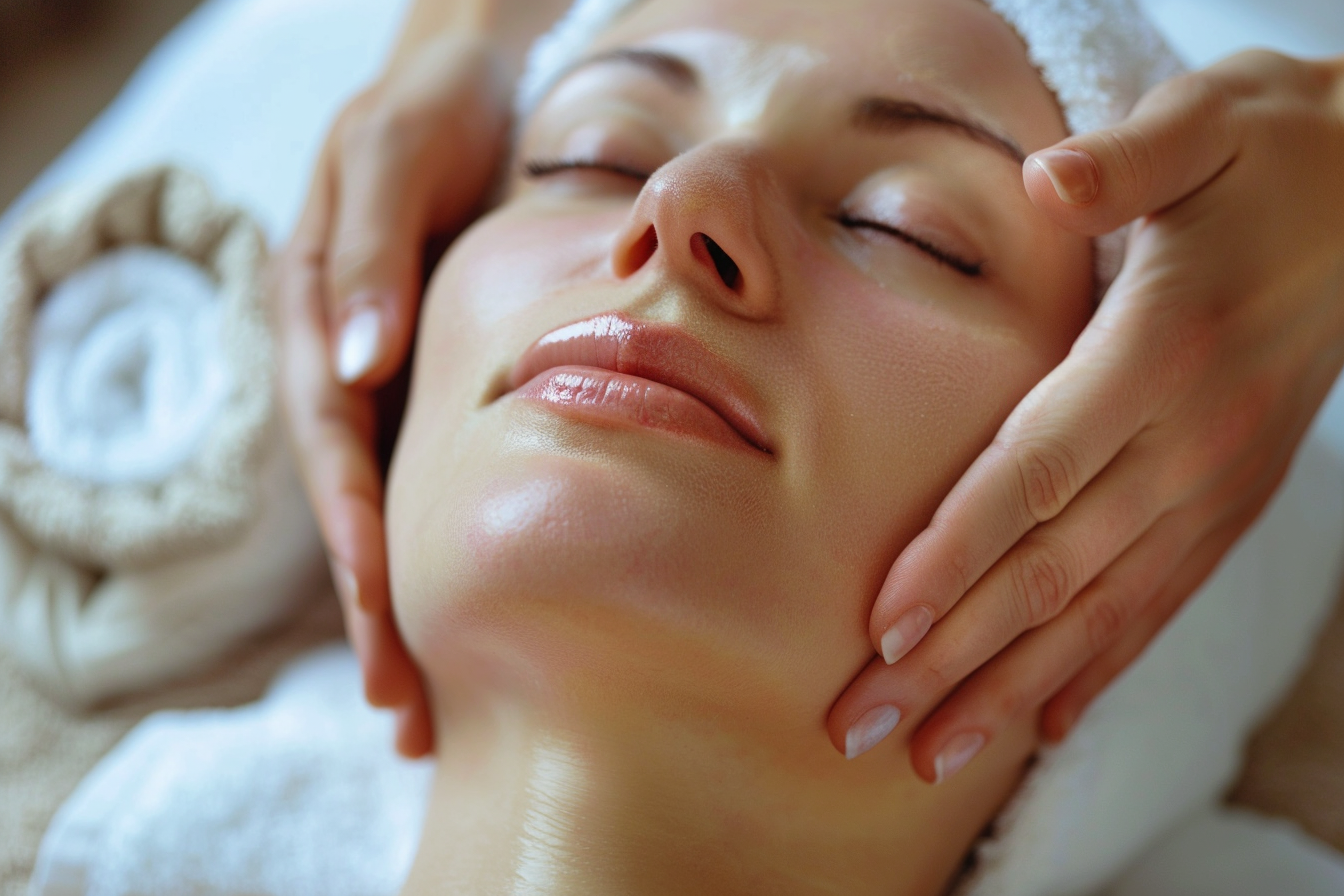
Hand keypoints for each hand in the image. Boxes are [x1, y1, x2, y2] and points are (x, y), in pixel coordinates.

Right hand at [275, 32, 510, 757]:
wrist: (474, 84)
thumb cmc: (427, 108)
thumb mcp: (392, 156)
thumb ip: (370, 255)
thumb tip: (357, 363)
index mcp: (320, 324)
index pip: (334, 452)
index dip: (357, 540)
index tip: (384, 624)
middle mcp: (351, 368)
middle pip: (359, 508)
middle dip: (378, 614)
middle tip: (404, 713)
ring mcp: (397, 383)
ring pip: (401, 510)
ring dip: (413, 609)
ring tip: (431, 706)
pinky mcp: (444, 383)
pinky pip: (445, 478)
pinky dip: (455, 552)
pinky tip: (480, 616)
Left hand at [828, 50, 1343, 779]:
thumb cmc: (1272, 155)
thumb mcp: (1207, 124)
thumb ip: (1127, 161)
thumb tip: (1049, 180)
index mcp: (1163, 350)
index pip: (1039, 472)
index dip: (958, 553)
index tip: (882, 629)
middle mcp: (1192, 440)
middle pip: (1052, 569)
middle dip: (952, 655)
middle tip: (859, 723)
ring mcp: (1217, 484)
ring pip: (1102, 610)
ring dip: (1010, 688)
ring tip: (928, 753)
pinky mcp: (1230, 503)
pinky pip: (1160, 602)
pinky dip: (1100, 669)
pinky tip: (1043, 725)